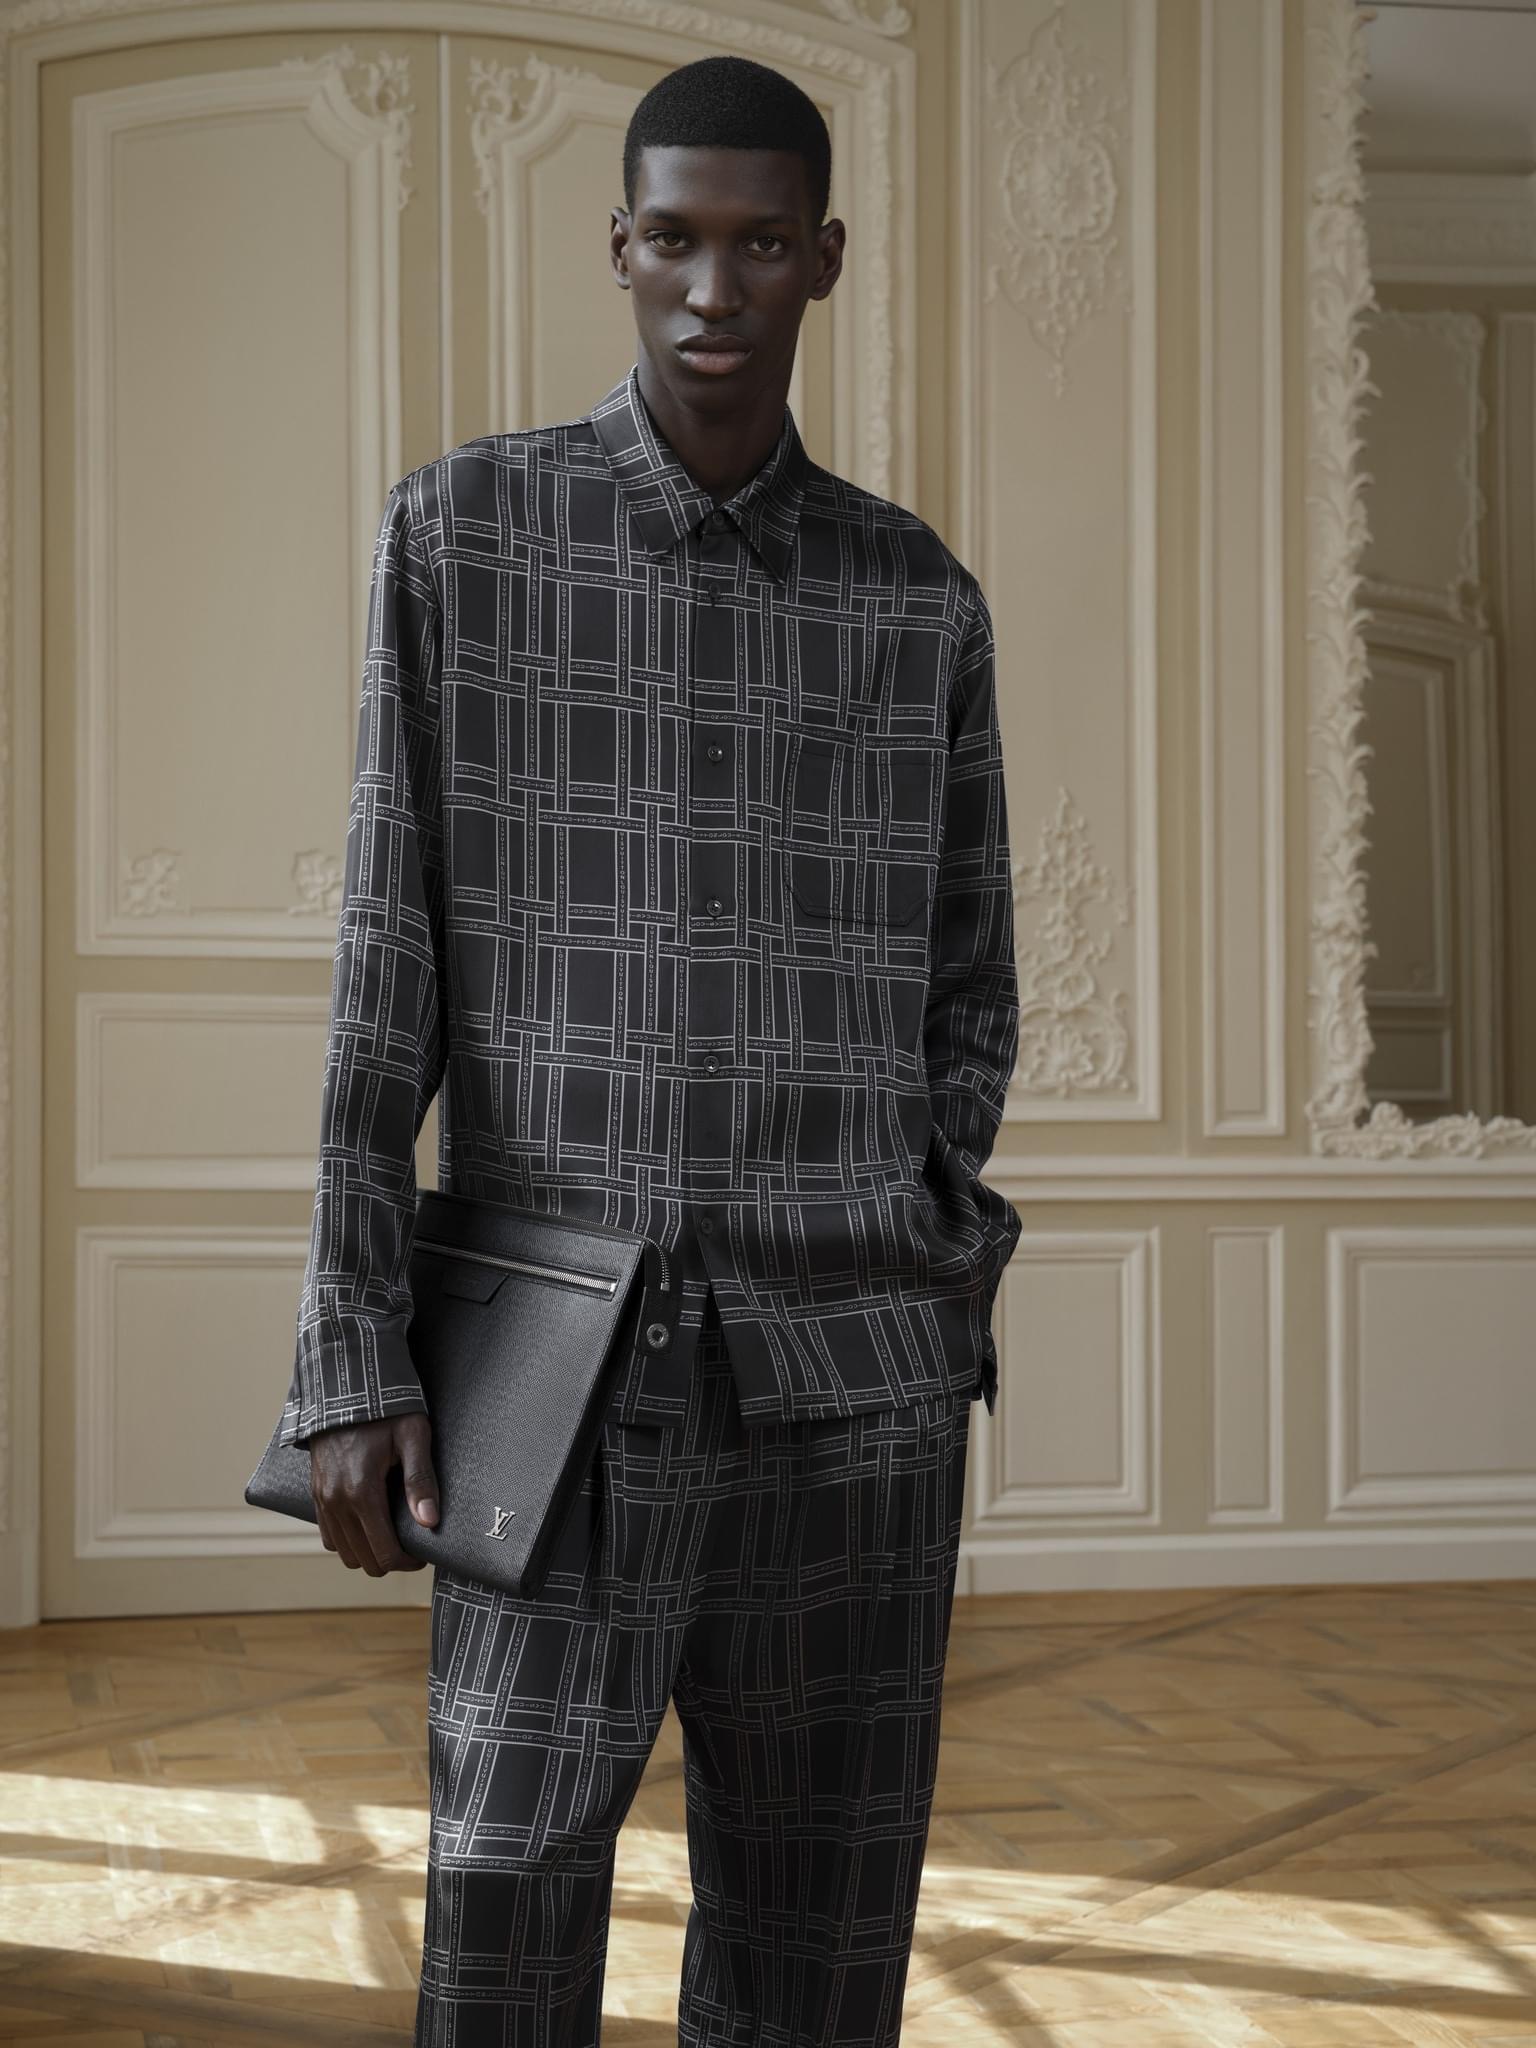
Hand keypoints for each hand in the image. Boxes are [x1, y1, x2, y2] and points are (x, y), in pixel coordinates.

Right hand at [309, 1413, 439, 1575]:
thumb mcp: (413, 1437)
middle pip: (363, 1560)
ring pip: (343, 1552)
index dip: (407, 1561)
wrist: (347, 1386)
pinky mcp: (316, 1492)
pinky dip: (348, 1540)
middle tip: (411, 1546)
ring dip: (368, 1552)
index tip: (424, 1553)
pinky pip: (328, 1535)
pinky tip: (369, 1525)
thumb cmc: (387, 1409)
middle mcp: (336, 1501)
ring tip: (391, 1537)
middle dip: (390, 1560)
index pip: (384, 1552)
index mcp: (361, 1491)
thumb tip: (429, 1522)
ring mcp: (322, 1498)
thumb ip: (421, 1481)